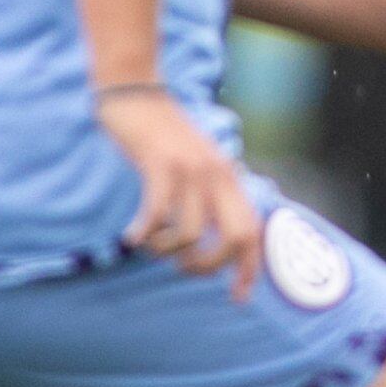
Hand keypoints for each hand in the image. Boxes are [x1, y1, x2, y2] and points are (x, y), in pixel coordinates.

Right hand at [100, 88, 262, 293]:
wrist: (135, 88)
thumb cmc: (163, 133)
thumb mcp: (198, 162)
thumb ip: (211, 192)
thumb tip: (215, 235)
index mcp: (230, 177)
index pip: (253, 232)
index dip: (250, 270)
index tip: (237, 298)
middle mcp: (218, 175)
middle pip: (234, 239)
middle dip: (209, 267)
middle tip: (183, 270)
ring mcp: (190, 169)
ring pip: (190, 233)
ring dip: (167, 251)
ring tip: (151, 245)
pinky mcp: (160, 164)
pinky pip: (157, 214)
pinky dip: (144, 234)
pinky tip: (132, 236)